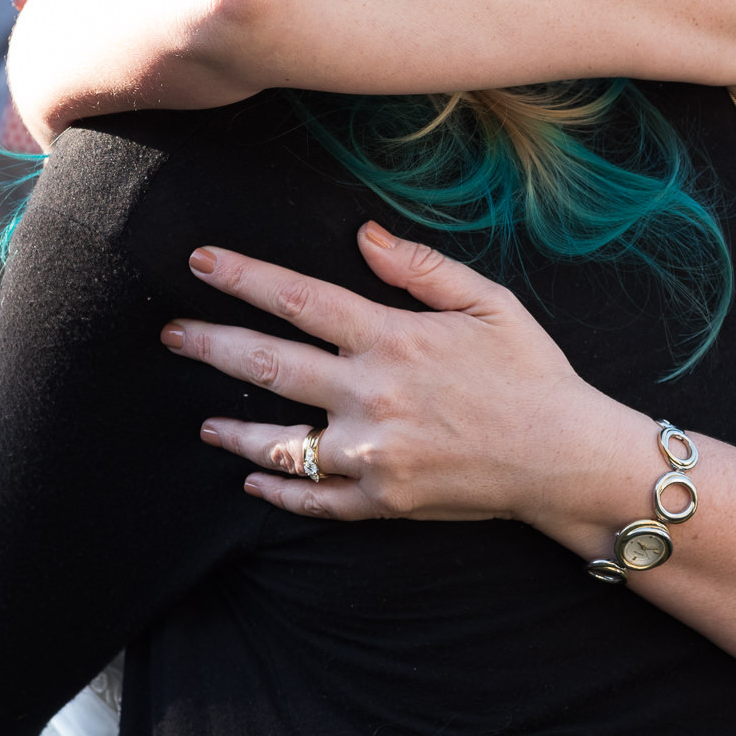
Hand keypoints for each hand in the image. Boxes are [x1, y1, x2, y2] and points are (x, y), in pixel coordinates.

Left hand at [162, 223, 626, 523]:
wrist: (564, 457)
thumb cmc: (531, 372)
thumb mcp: (488, 300)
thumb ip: (421, 267)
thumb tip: (364, 234)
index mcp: (394, 338)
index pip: (300, 299)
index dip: (244, 278)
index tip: (201, 263)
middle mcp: (372, 395)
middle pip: (270, 365)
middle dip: (211, 345)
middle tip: (170, 334)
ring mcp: (371, 454)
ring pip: (279, 442)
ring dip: (233, 429)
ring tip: (204, 421)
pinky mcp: (381, 501)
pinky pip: (313, 498)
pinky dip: (278, 489)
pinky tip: (253, 479)